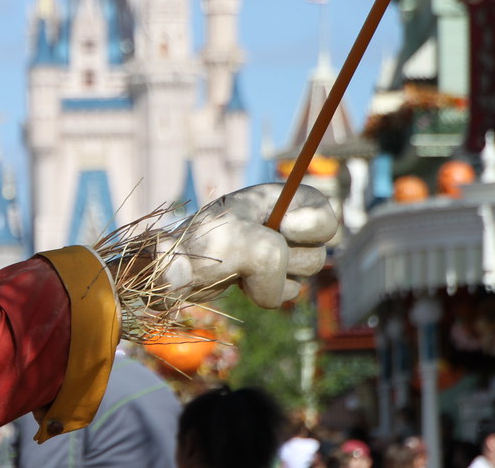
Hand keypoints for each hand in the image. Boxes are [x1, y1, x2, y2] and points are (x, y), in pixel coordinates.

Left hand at [157, 183, 337, 308]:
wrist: (172, 271)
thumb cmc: (201, 245)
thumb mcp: (238, 241)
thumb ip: (270, 256)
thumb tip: (273, 291)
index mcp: (275, 200)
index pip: (323, 212)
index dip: (312, 225)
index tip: (284, 228)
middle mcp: (279, 224)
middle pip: (319, 250)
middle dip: (289, 258)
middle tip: (252, 251)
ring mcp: (275, 253)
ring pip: (304, 273)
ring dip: (274, 277)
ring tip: (243, 268)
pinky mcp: (265, 279)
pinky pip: (284, 293)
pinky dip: (263, 293)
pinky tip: (241, 283)